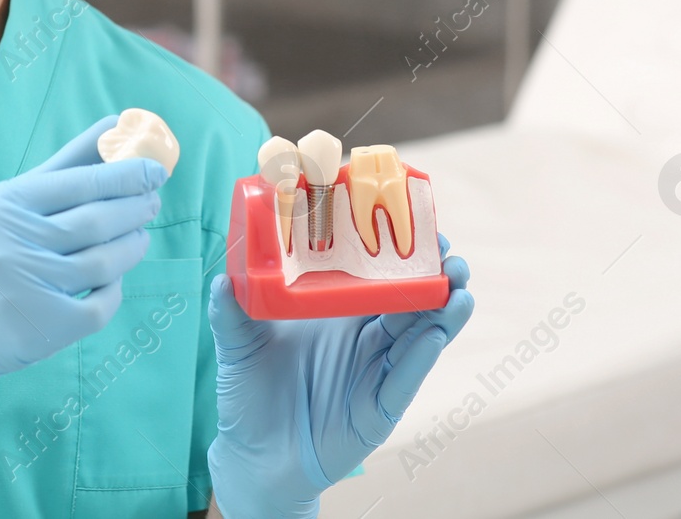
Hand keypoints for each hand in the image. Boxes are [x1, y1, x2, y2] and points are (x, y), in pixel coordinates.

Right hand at [0, 116, 167, 425]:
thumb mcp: (5, 204)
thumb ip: (62, 167)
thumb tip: (114, 125)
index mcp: (1, 206)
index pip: (79, 183)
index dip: (125, 174)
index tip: (155, 170)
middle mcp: (10, 245)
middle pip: (96, 221)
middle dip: (135, 208)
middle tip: (152, 200)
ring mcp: (28, 290)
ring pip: (104, 263)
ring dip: (132, 246)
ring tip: (139, 236)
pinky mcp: (45, 328)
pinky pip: (100, 305)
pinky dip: (115, 289)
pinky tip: (113, 279)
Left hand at [206, 235, 472, 518]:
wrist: (252, 457)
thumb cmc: (249, 396)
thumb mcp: (238, 347)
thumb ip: (231, 314)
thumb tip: (221, 279)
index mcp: (337, 315)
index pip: (375, 276)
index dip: (396, 252)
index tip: (414, 222)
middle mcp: (364, 340)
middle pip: (410, 301)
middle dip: (435, 275)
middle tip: (448, 251)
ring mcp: (376, 373)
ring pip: (419, 336)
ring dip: (443, 310)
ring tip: (459, 285)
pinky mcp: (379, 409)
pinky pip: (405, 379)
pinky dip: (421, 356)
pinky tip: (436, 334)